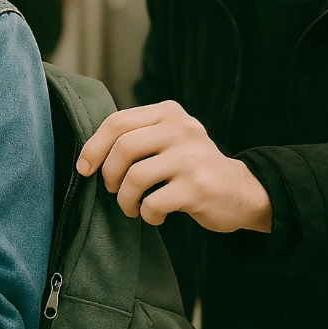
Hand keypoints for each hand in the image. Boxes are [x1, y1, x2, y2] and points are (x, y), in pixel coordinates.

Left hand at [76, 101, 272, 232]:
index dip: (93, 147)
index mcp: (169, 113)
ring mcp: (192, 157)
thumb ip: (137, 136)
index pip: (117, 122)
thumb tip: (87, 156)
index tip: (85, 168)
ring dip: (125, 199)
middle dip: (109, 175)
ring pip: (135, 177)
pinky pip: (153, 203)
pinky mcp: (198, 187)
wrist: (242, 192)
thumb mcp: (169, 139)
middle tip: (113, 190)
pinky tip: (156, 215)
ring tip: (132, 207)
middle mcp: (182, 129)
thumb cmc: (191, 168)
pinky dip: (147, 214)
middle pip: (123, 148)